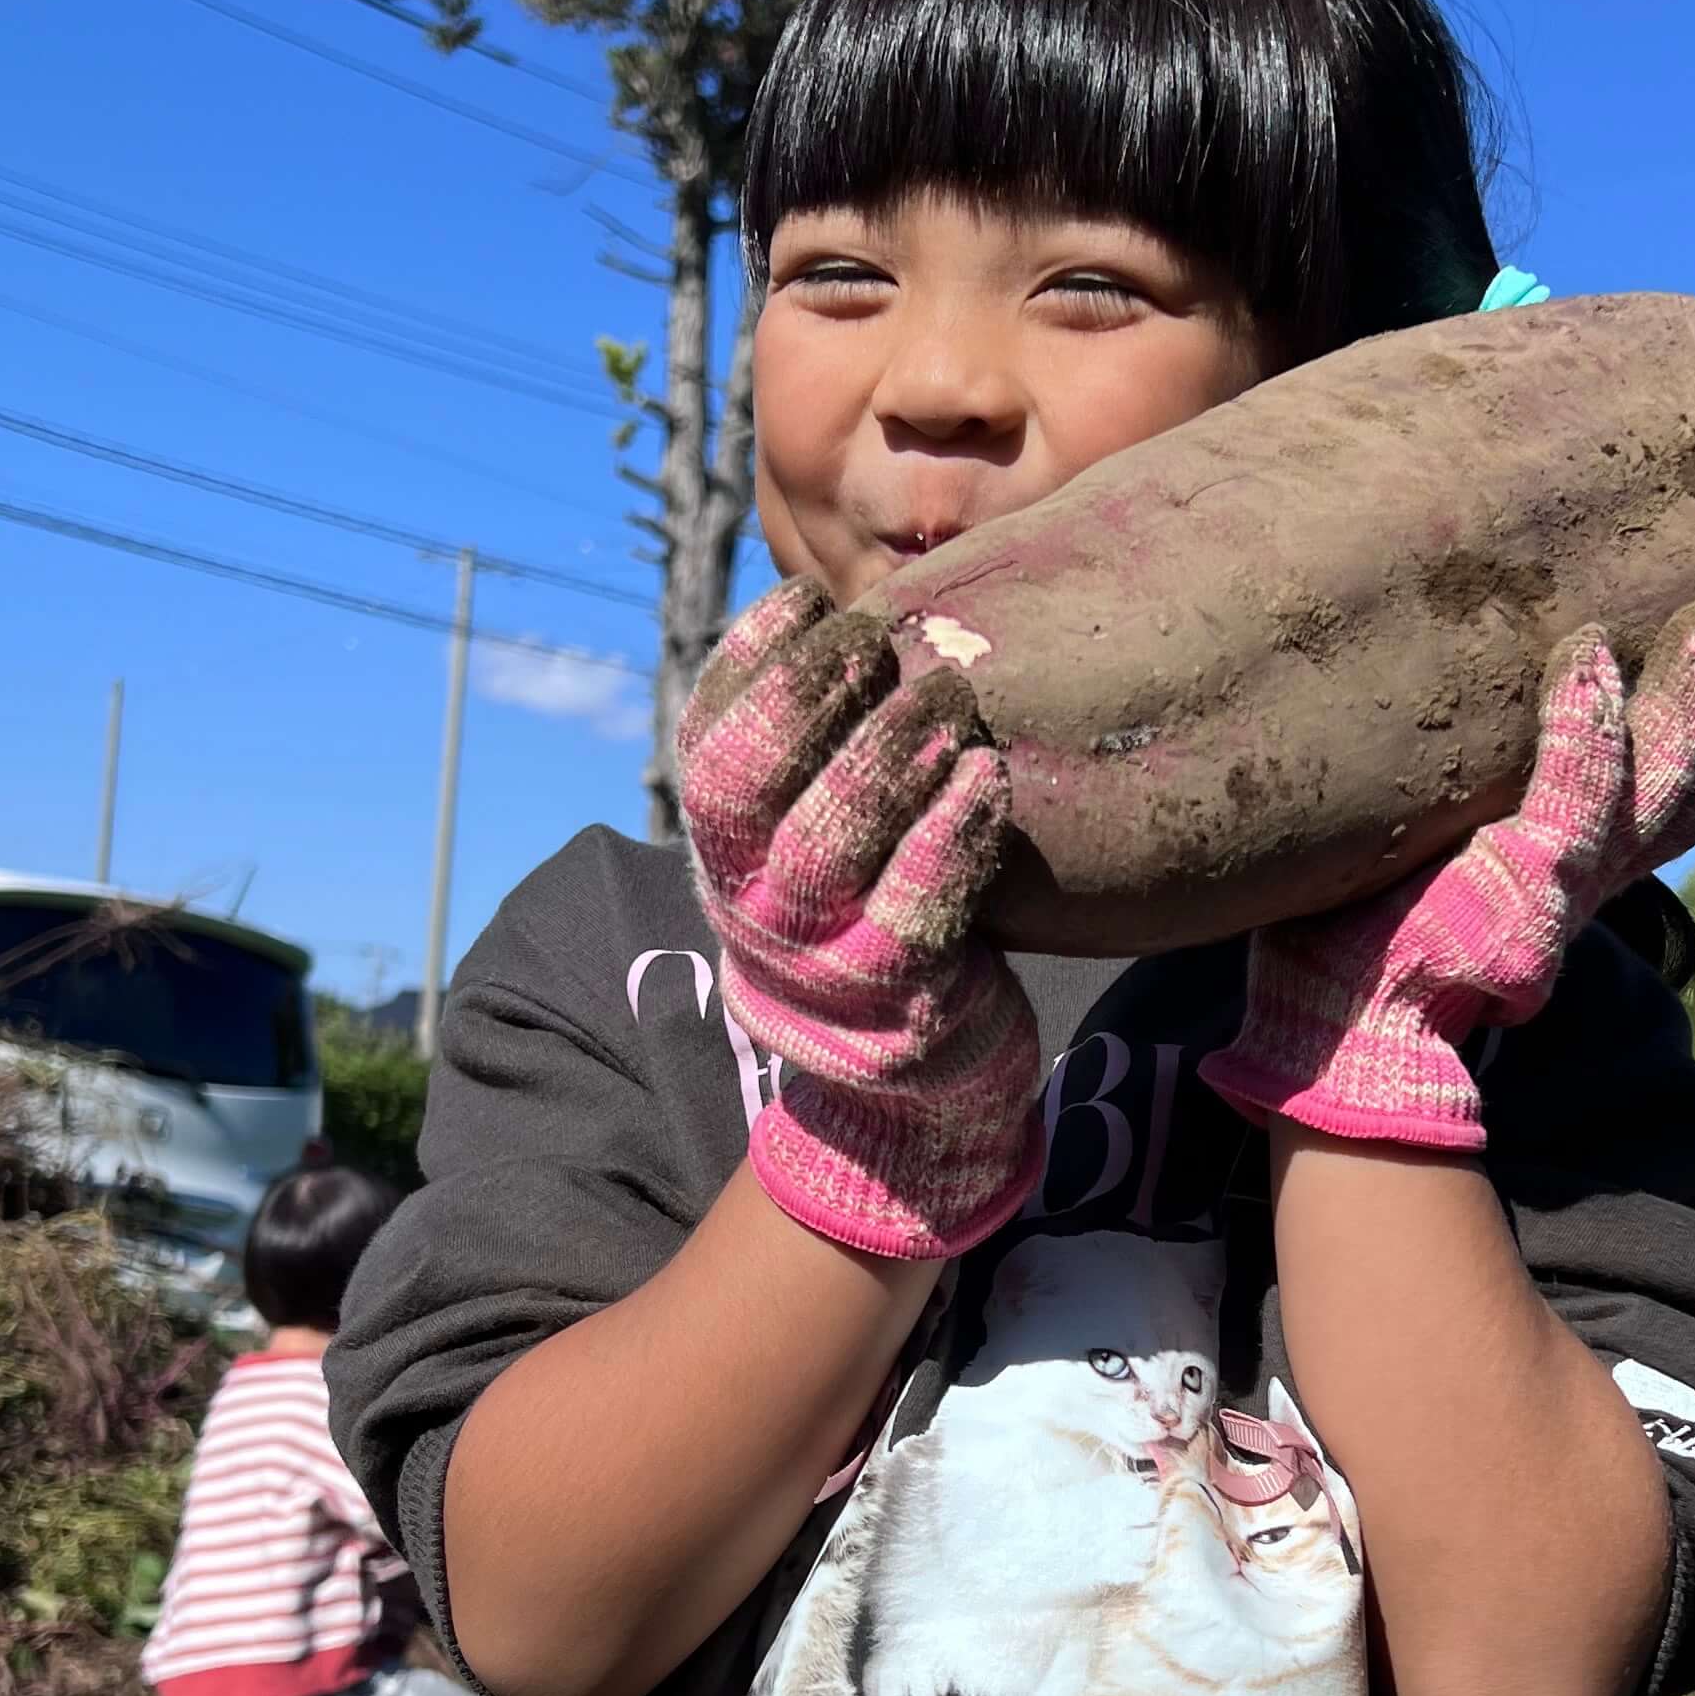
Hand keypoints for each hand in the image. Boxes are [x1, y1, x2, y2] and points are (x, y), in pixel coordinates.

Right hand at [679, 581, 1043, 1261]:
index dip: (749, 672)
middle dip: (809, 701)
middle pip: (750, 793)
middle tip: (878, 637)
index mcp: (726, 855)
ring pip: (828, 850)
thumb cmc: (877, 921)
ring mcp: (818, 967)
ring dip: (883, 761)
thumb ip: (818, 748)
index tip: (806, 600)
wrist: (915, 1095)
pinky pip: (916, 917)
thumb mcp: (824, 841)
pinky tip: (986, 783)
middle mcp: (751, 911)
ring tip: (945, 698)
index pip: (708, 750)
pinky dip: (950, 842)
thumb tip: (834, 609)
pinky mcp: (899, 1011)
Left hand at [1202, 606, 1694, 1152]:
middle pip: (1683, 795)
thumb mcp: (1410, 869)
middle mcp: (1581, 881)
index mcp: (1564, 878)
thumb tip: (1395, 731)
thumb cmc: (1347, 952)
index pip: (1663, 807)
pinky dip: (1588, 723)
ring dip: (1688, 707)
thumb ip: (1435, 816)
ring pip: (1654, 784)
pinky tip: (1591, 651)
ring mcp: (1560, 883)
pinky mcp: (1522, 884)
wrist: (1340, 1042)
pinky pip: (1573, 788)